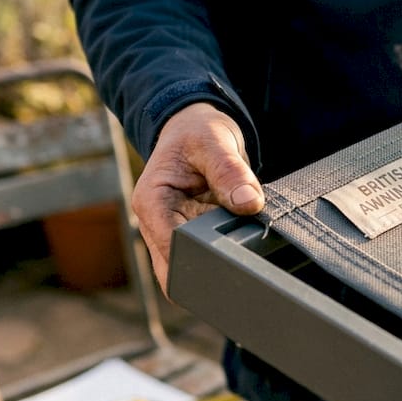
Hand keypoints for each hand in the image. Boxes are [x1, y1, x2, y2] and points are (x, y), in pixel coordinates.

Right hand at [133, 102, 263, 293]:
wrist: (195, 131)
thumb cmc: (197, 132)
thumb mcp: (214, 141)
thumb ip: (230, 171)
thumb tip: (249, 203)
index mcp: (152, 201)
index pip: (171, 246)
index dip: (201, 254)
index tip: (233, 251)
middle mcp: (156, 225)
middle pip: (178, 269)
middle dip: (210, 266)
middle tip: (245, 254)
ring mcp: (173, 235)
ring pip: (193, 269)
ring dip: (220, 260)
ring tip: (244, 239)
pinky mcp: (192, 238)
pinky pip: (209, 257)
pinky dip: (227, 252)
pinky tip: (242, 239)